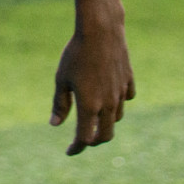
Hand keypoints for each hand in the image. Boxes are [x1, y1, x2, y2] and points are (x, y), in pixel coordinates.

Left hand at [50, 19, 134, 154]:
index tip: (69, 151)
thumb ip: (60, 104)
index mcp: (89, 106)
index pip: (85, 137)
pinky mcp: (129, 82)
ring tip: (93, 119)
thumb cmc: (75, 54)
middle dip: (94, 141)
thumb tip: (55, 125)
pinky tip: (109, 99)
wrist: (101, 32)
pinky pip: (125, 100)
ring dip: (105, 123)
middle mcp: (108, 104)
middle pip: (105, 135)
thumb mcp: (61, 79)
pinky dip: (116, 104)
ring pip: (116, 118)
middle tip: (83, 140)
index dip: (76, 147)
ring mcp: (121, 93)